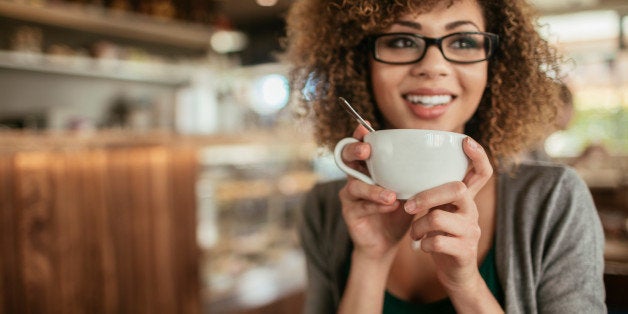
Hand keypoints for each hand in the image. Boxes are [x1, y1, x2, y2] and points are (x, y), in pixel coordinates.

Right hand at [338, 125, 412, 259]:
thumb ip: (420, 175)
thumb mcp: (411, 190)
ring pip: (354, 185)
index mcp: (369, 168)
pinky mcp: (350, 214)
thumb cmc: (400, 213)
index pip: (360, 146)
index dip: (358, 135)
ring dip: (373, 189)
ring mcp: (350, 196)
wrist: (387, 244)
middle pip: (345, 158)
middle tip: (367, 151)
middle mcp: (356, 178)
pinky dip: (376, 205)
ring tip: (391, 194)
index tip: (364, 127)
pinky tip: (391, 206)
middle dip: (354, 151)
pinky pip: (361, 206)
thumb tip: (445, 156)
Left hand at [403, 137, 493, 290]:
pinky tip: (420, 247)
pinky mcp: (464, 251)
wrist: (454, 274)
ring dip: (418, 226)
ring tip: (414, 234)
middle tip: (408, 207)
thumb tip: (405, 171)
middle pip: (457, 189)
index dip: (478, 155)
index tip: (466, 140)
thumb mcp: (439, 212)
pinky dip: (422, 244)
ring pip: (439, 217)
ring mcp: (471, 231)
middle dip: (426, 195)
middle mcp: (472, 211)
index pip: (482, 172)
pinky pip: (436, 241)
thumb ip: (432, 194)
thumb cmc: (441, 237)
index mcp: (465, 200)